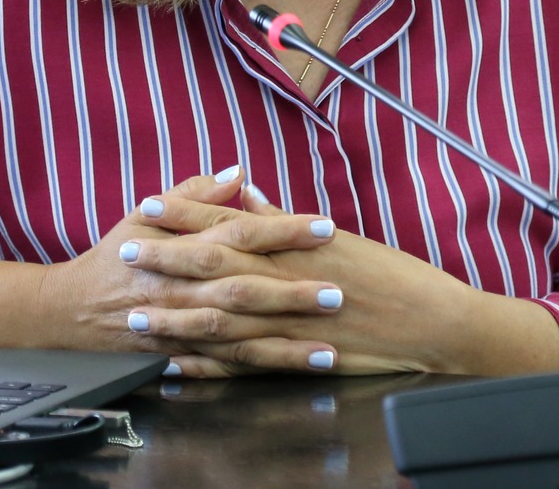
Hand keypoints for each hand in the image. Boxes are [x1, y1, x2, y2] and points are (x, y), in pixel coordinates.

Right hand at [31, 169, 343, 373]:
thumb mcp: (145, 215)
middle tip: (337, 293)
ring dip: (285, 344)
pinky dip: (259, 369)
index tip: (324, 228)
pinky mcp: (181, 355)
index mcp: (181, 247)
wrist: (70, 308)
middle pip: (244, 289)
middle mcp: (184, 289)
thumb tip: (238, 172)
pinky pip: (225, 366)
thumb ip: (195, 194)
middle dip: (292, 293)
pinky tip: (293, 371)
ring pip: (239, 337)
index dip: (283, 230)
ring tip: (328, 347)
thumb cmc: (115, 256)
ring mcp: (182, 327)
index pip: (241, 233)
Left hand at [131, 175, 558, 378]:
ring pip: (220, 317)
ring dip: (175, 314)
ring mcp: (290, 323)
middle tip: (124, 250)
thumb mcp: (339, 239)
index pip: (230, 222)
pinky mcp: (297, 358)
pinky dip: (208, 364)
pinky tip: (179, 363)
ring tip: (136, 313)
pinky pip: (242, 362)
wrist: (434, 321)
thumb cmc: (392, 277)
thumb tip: (249, 195)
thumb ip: (285, 222)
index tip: (148, 203)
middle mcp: (288, 281)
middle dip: (166, 258)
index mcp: (297, 246)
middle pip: (214, 266)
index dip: (186, 214)